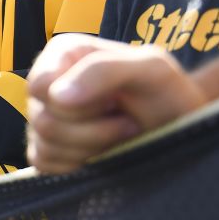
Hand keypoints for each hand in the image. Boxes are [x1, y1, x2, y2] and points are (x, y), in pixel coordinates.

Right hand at [27, 34, 205, 173]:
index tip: (112, 100)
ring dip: (92, 147)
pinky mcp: (46, 151)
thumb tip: (56, 96)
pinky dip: (79, 165)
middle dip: (93, 129)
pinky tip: (103, 152)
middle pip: (44, 120)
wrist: (178, 128)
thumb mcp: (150, 68)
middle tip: (126, 120)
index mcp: (63, 54)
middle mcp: (48, 85)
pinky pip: (44, 165)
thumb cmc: (167, 94)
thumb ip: (103, 70)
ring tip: (120, 134)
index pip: (40, 85)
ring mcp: (44, 120)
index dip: (75, 102)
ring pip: (45, 145)